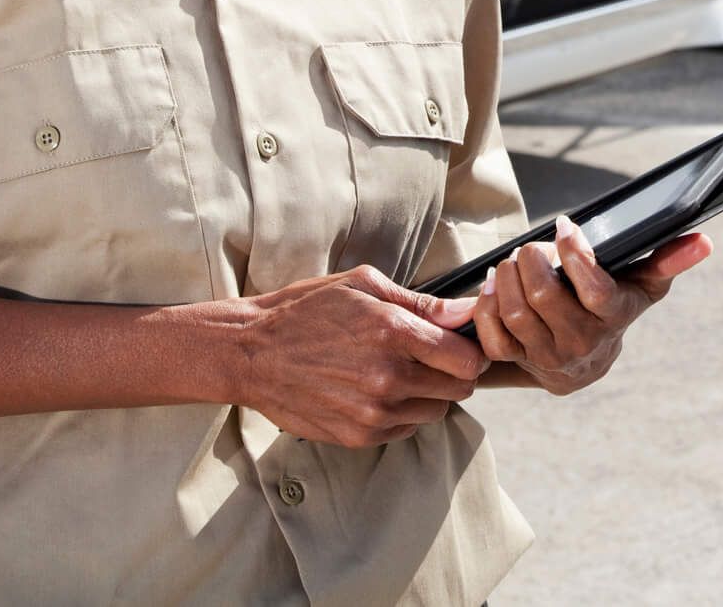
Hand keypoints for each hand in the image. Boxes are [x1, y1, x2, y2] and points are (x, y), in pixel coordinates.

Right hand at [224, 265, 486, 447]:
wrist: (252, 354)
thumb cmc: (307, 310)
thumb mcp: (363, 286)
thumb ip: (421, 303)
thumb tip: (467, 311)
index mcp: (393, 333)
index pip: (467, 359)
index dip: (470, 350)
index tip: (460, 343)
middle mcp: (388, 378)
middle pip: (459, 389)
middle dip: (454, 372)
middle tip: (432, 356)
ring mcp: (374, 412)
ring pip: (435, 411)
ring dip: (428, 394)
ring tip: (398, 371)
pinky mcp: (359, 436)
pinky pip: (405, 429)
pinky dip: (401, 412)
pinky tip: (375, 390)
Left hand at [471, 216, 711, 395]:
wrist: (586, 363)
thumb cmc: (615, 306)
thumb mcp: (644, 285)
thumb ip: (668, 260)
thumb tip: (704, 241)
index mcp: (612, 317)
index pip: (594, 289)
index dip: (575, 254)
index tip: (566, 225)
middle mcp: (581, 341)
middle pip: (544, 298)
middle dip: (530, 263)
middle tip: (530, 247)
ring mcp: (547, 354)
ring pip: (515, 314)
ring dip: (505, 279)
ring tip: (512, 261)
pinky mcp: (519, 361)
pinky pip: (493, 336)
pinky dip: (486, 307)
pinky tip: (492, 285)